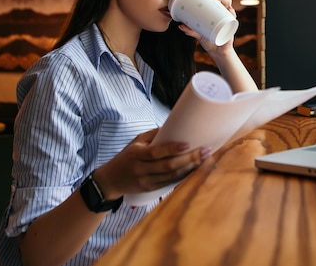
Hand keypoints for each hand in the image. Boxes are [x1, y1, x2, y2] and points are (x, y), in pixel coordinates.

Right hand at [94, 129, 211, 199]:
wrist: (110, 180)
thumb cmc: (126, 157)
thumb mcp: (136, 142)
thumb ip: (154, 135)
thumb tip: (175, 126)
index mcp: (136, 154)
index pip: (156, 152)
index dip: (173, 149)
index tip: (188, 144)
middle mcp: (141, 169)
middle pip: (168, 166)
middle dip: (189, 159)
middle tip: (205, 151)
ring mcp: (146, 181)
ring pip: (172, 176)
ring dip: (190, 168)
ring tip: (204, 159)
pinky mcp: (150, 189)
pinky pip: (170, 183)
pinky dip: (183, 176)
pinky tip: (194, 169)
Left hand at [178, 0, 235, 52]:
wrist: (217, 52)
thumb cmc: (209, 40)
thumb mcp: (198, 34)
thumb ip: (190, 30)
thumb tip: (180, 25)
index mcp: (214, 11)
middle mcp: (222, 12)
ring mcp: (227, 17)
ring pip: (227, 4)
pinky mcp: (231, 25)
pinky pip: (232, 17)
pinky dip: (231, 12)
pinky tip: (228, 9)